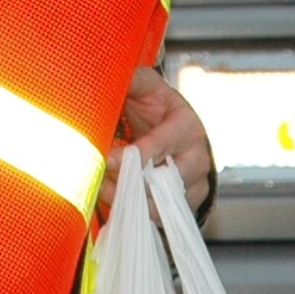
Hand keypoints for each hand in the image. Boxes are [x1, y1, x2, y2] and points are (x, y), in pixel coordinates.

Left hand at [98, 66, 215, 217]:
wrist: (180, 135)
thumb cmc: (161, 109)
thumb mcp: (150, 88)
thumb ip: (135, 80)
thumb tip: (115, 75)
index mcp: (187, 128)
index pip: (162, 145)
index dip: (132, 155)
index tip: (105, 159)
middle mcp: (196, 160)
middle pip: (162, 181)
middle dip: (127, 182)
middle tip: (97, 178)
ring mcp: (194, 186)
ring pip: (159, 205)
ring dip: (126, 200)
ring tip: (99, 190)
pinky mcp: (185, 206)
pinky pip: (158, 218)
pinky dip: (132, 213)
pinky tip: (111, 201)